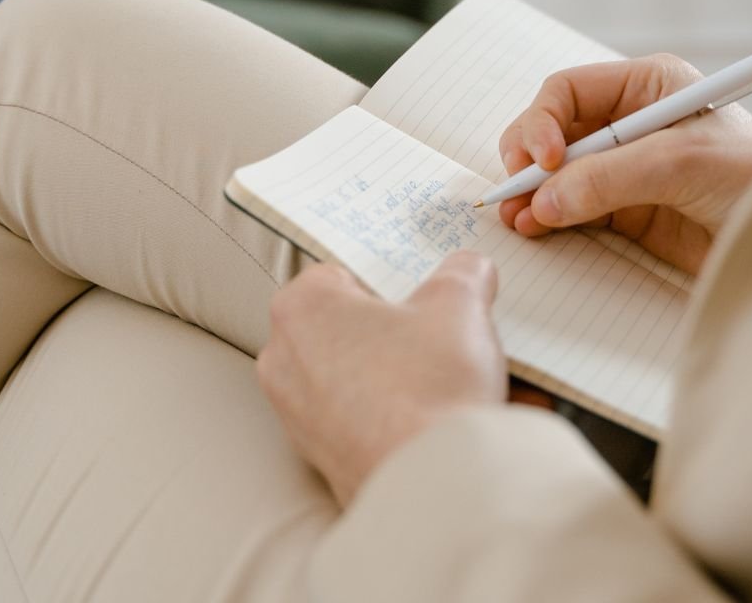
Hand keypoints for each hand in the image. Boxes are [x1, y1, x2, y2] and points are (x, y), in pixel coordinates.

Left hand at [256, 253, 506, 504]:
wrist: (433, 481)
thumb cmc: (430, 386)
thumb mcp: (460, 305)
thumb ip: (462, 274)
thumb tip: (469, 270)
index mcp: (302, 308)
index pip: (340, 274)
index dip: (386, 282)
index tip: (418, 294)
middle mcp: (283, 361)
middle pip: (342, 327)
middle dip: (385, 330)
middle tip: (434, 335)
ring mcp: (295, 416)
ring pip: (349, 376)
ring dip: (386, 374)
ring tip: (437, 380)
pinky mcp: (318, 459)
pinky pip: (354, 421)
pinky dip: (385, 417)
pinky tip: (426, 418)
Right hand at [496, 54, 751, 276]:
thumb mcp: (681, 164)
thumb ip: (610, 178)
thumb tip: (546, 199)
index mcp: (647, 86)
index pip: (569, 91)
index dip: (543, 121)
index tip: (540, 160)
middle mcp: (630, 122)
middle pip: (553, 130)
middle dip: (529, 158)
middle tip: (516, 190)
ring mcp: (626, 168)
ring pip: (557, 173)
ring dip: (532, 192)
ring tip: (517, 218)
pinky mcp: (628, 211)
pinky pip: (573, 208)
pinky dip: (549, 217)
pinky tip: (536, 228)